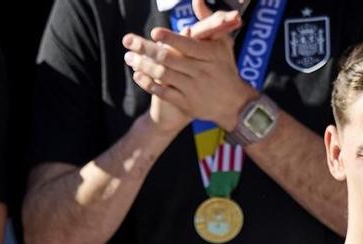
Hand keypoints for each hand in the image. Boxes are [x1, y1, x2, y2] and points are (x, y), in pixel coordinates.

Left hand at [123, 13, 253, 131]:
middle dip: (146, 49)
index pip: (187, 45)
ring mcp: (193, 89)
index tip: (154, 32)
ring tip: (129, 56)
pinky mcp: (186, 104)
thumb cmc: (225, 67)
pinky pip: (164, 93)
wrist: (234, 103)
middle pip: (169, 59)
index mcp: (210, 55)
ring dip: (143, 66)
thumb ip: (208, 21)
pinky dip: (149, 84)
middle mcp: (201, 72)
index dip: (170, 39)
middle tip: (128, 40)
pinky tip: (137, 75)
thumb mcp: (223, 43)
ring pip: (163, 75)